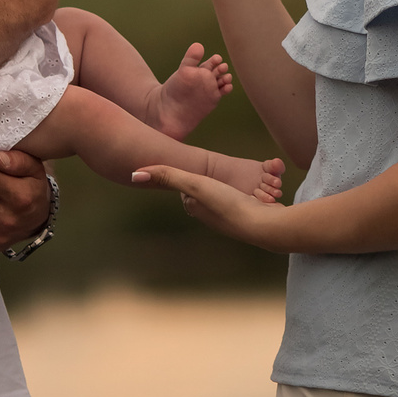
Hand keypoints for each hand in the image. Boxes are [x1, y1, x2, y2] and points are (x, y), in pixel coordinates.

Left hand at [134, 163, 282, 248]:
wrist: (264, 226)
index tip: (186, 170)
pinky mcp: (252, 213)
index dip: (186, 178)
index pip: (186, 191)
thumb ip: (167, 176)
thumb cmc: (228, 204)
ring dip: (232, 186)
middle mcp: (212, 215)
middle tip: (213, 172)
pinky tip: (256, 187)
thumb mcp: (195, 184)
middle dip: (209, 183)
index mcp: (197, 208)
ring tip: (236, 178)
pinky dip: (248, 191)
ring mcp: (233, 215)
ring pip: (228, 195)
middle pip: (206, 193)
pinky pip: (246, 198)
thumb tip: (133, 174)